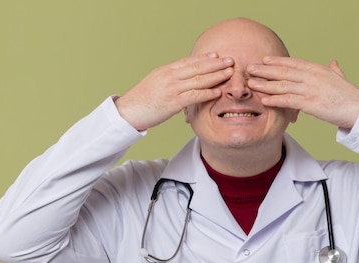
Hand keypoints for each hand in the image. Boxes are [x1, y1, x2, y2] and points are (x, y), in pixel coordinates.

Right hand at [115, 53, 233, 130]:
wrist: (128, 111)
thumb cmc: (142, 100)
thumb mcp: (156, 83)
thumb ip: (170, 79)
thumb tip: (182, 79)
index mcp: (166, 71)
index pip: (188, 61)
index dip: (204, 58)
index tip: (217, 55)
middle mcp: (170, 76)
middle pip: (197, 67)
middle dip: (215, 64)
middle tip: (230, 60)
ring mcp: (171, 89)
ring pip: (198, 80)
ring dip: (216, 76)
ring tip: (229, 73)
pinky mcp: (172, 102)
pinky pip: (194, 96)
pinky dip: (207, 93)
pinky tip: (218, 91)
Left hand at [247, 57, 358, 128]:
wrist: (358, 108)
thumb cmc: (350, 95)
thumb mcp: (341, 78)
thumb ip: (335, 70)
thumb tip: (334, 63)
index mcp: (317, 69)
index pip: (293, 62)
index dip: (277, 61)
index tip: (264, 60)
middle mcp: (311, 76)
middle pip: (283, 71)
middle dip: (264, 70)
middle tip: (250, 69)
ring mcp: (310, 89)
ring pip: (282, 85)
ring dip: (264, 85)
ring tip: (251, 84)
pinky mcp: (310, 103)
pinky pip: (288, 101)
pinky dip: (275, 100)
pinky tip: (264, 100)